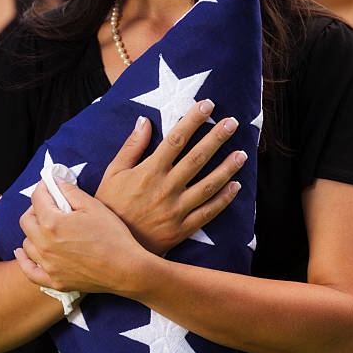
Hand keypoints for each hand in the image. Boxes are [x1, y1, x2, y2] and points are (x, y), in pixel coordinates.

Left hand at [16, 180, 147, 294]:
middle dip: (35, 208)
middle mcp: (44, 245)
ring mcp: (48, 265)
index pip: (37, 199)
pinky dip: (24, 260)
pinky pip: (29, 271)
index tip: (49, 184)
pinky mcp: (54, 281)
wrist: (127, 270)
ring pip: (27, 244)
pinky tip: (22, 252)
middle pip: (26, 221)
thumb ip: (71, 192)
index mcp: (52, 223)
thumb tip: (56, 182)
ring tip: (45, 227)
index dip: (43, 187)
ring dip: (32, 232)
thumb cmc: (114, 237)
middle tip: (49, 204)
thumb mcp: (94, 207)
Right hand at [96, 100, 244, 254]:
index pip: (176, 140)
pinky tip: (235, 187)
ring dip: (227, 168)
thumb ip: (131, 147)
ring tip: (242, 154)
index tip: (207, 104)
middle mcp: (166, 188)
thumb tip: (144, 120)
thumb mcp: (113, 174)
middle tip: (233, 122)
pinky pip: (208, 212)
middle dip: (216, 137)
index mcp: (149, 171)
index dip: (193, 120)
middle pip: (197, 158)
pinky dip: (223, 199)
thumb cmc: (110, 207)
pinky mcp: (182, 229)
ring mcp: (176, 210)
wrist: (111, 248)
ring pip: (208, 185)